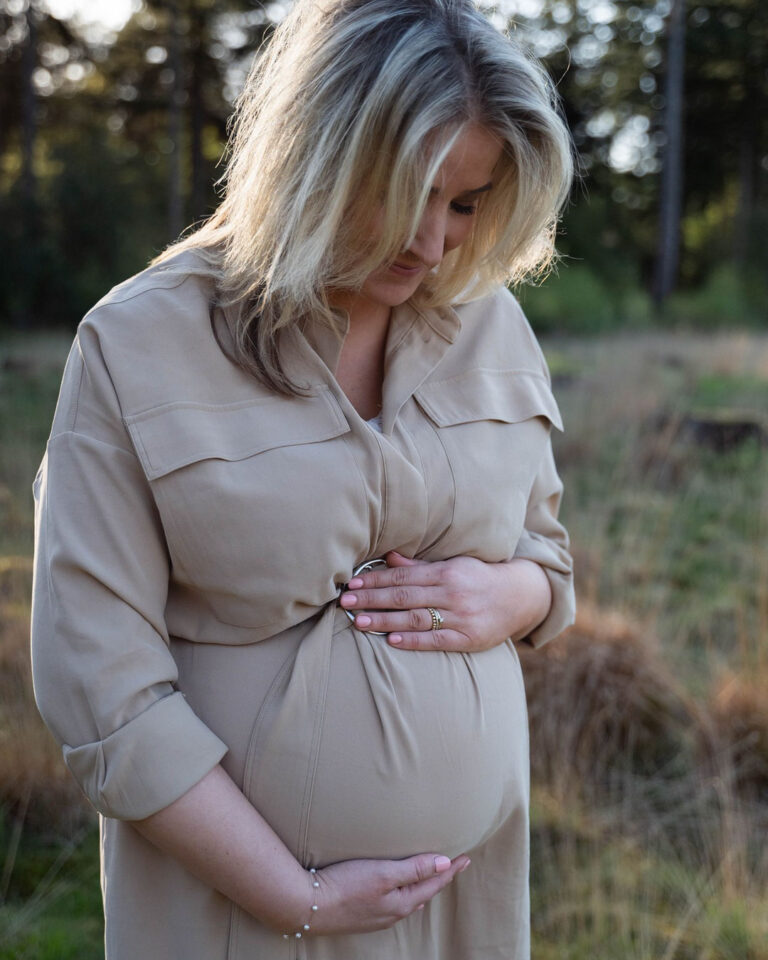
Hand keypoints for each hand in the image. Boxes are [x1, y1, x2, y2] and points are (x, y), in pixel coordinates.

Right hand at [303, 852, 469, 934]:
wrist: (308, 905)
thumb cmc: (346, 885)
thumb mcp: (383, 873)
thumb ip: (414, 869)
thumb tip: (444, 863)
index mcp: (402, 903)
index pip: (434, 883)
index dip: (451, 869)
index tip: (466, 858)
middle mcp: (393, 913)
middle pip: (424, 893)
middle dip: (440, 878)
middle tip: (454, 865)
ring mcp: (377, 916)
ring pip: (409, 900)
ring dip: (422, 886)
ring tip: (432, 877)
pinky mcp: (363, 914)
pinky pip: (394, 904)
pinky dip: (405, 893)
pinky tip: (400, 891)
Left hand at [339, 551, 551, 650]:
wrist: (520, 597)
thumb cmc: (478, 578)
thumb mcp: (453, 564)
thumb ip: (420, 564)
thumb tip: (388, 556)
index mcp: (446, 571)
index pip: (403, 575)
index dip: (376, 580)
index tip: (353, 585)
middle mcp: (452, 592)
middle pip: (404, 596)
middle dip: (373, 600)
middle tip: (346, 604)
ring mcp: (460, 616)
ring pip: (416, 618)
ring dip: (385, 621)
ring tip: (360, 622)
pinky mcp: (468, 639)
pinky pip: (436, 640)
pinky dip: (413, 640)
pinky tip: (391, 641)